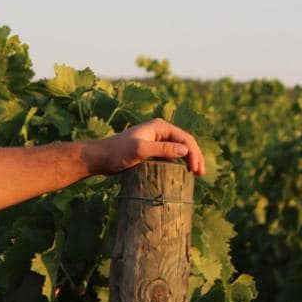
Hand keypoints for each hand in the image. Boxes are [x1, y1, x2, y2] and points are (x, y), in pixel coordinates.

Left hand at [84, 118, 205, 175]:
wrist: (101, 157)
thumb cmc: (118, 152)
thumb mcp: (140, 150)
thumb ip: (162, 149)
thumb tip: (185, 149)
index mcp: (159, 127)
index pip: (185, 138)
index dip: (194, 153)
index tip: (196, 170)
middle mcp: (159, 131)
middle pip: (184, 142)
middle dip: (195, 156)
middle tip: (201, 174)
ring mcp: (155, 140)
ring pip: (178, 149)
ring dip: (188, 159)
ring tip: (195, 174)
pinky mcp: (150, 150)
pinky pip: (170, 155)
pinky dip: (178, 162)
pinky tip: (181, 172)